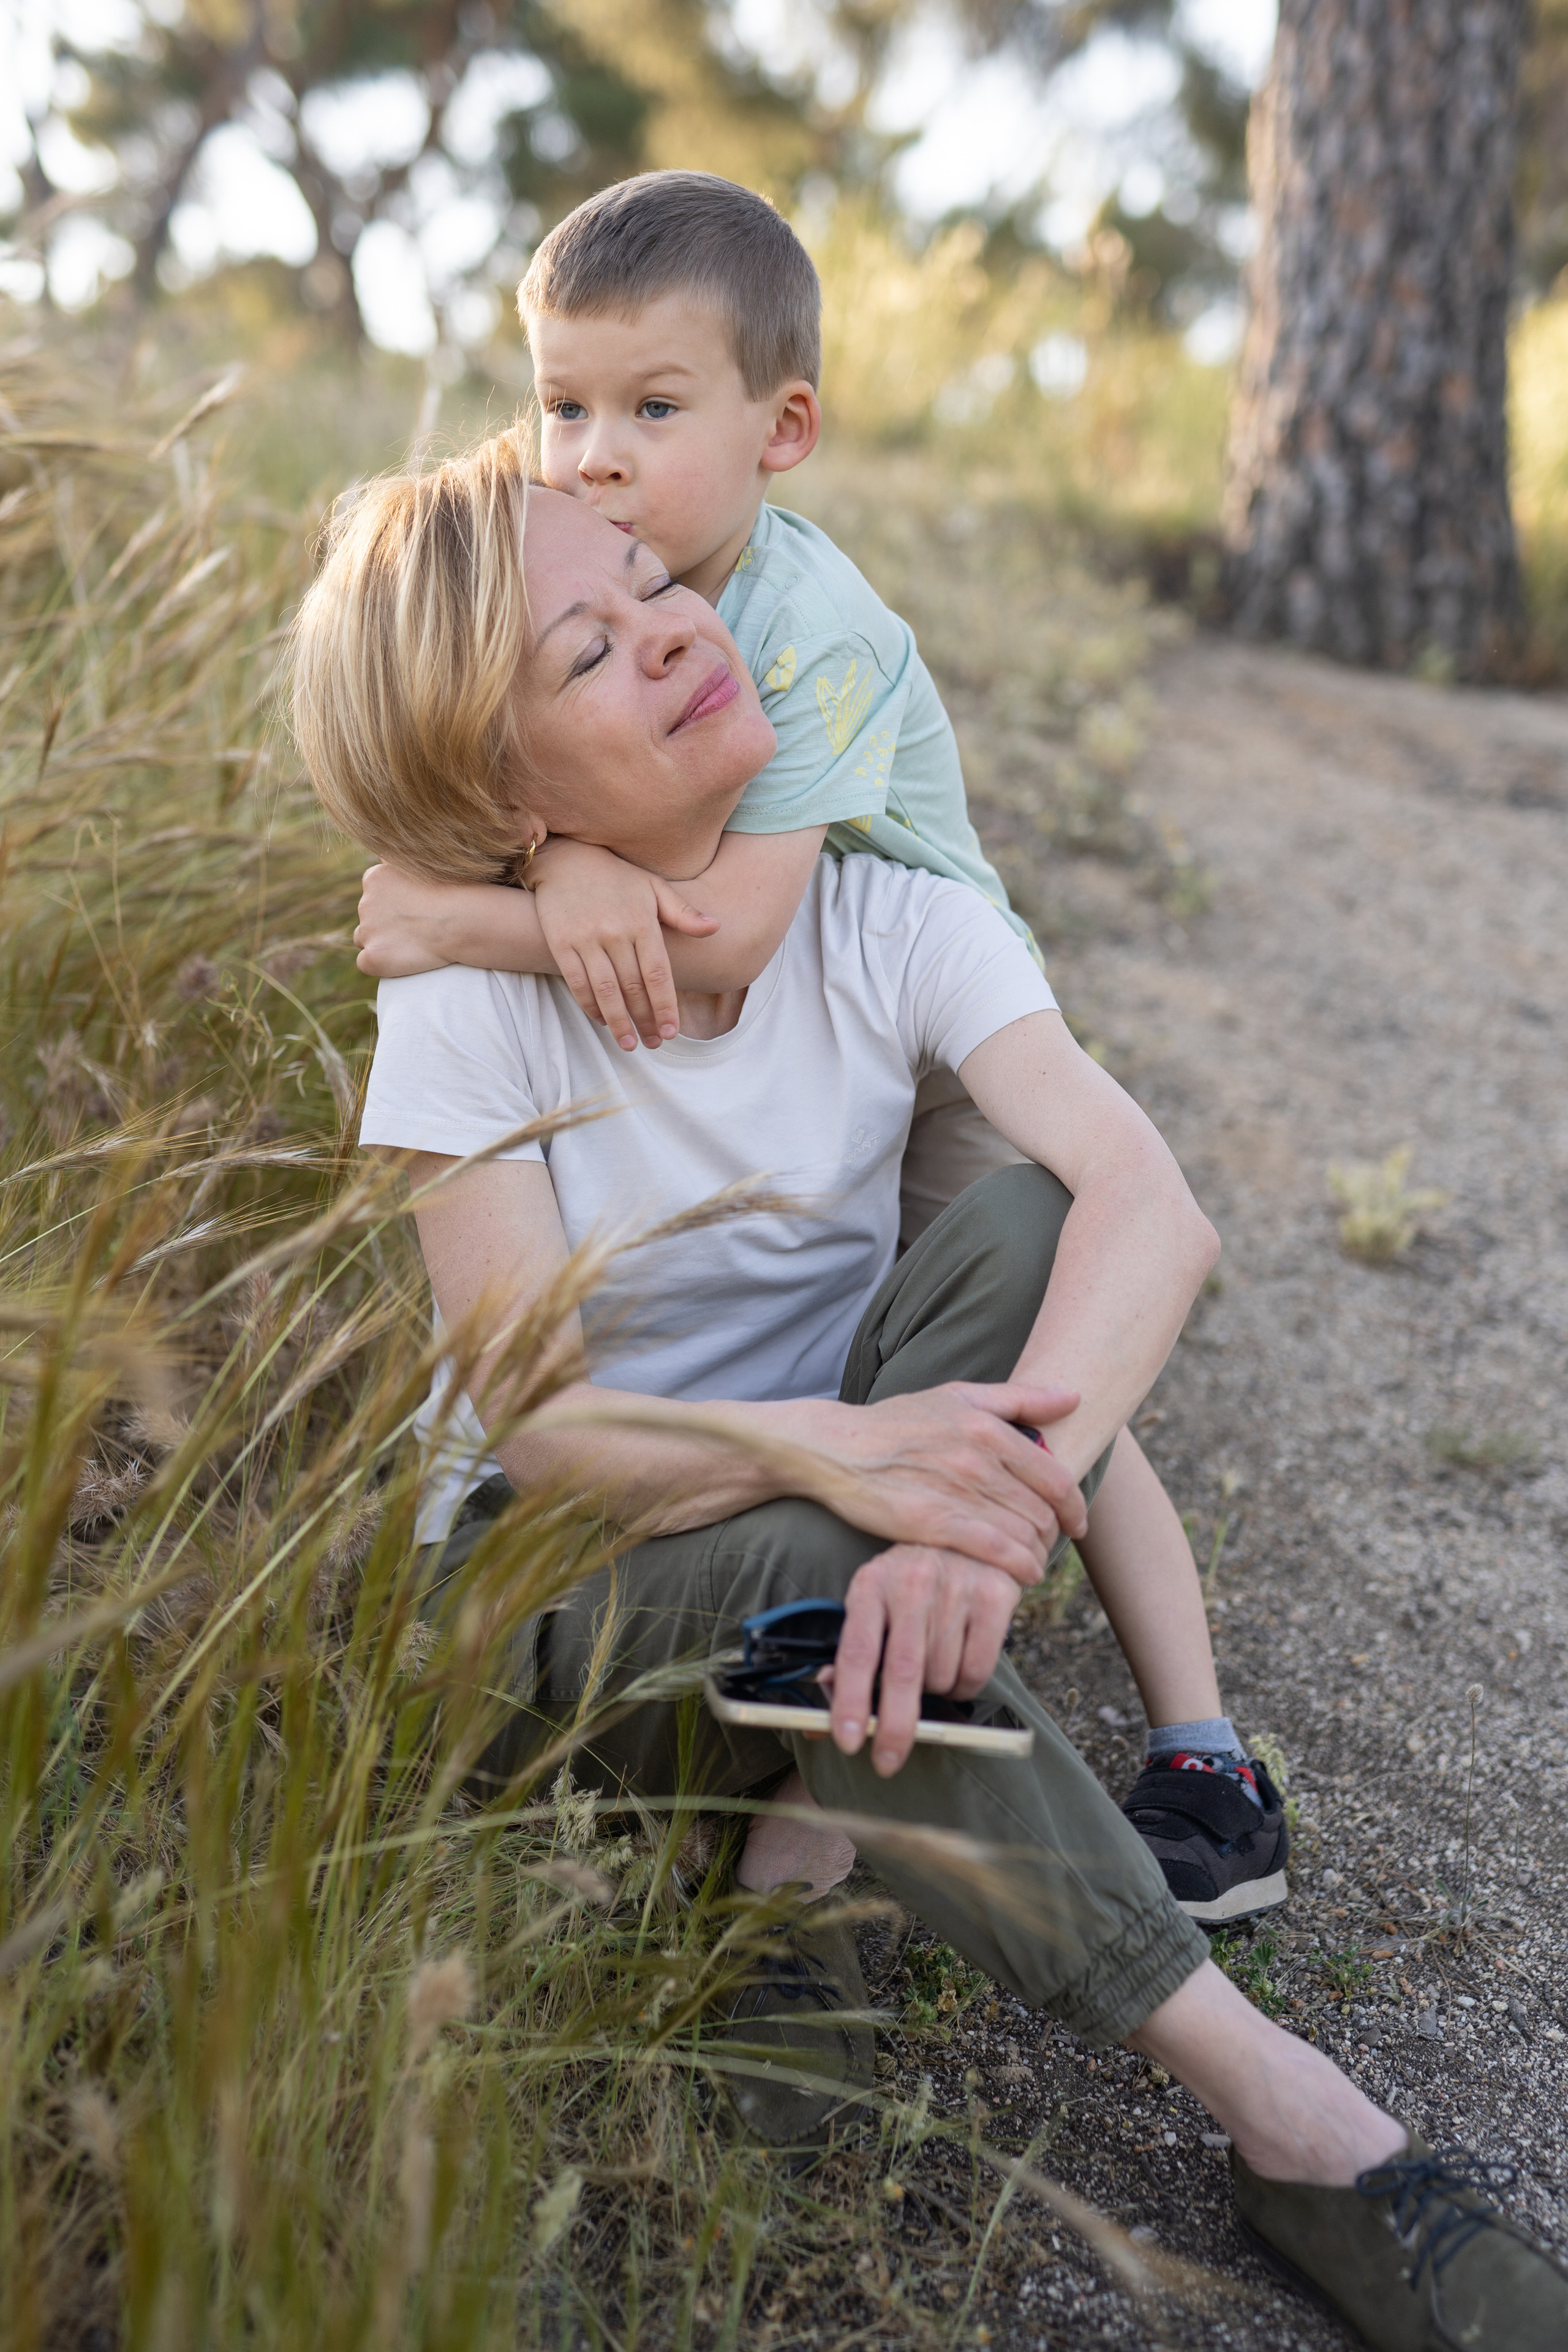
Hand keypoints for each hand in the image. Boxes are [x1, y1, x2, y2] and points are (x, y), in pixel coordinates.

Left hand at [355, 863, 472, 976]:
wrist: (462, 920)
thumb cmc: (452, 891)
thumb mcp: (423, 865)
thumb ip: (400, 861)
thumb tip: (387, 856)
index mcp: (375, 878)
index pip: (372, 895)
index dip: (391, 906)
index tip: (411, 912)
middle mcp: (365, 903)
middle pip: (368, 918)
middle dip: (386, 924)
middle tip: (416, 929)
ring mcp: (368, 931)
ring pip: (363, 939)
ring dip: (381, 942)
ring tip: (409, 945)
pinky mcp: (373, 957)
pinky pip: (365, 963)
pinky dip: (380, 964)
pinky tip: (401, 962)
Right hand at [528, 839, 718, 1050]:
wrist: (566, 858)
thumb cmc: (616, 876)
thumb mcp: (653, 887)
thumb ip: (683, 913)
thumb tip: (715, 928)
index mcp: (642, 922)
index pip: (658, 974)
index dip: (665, 1006)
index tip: (672, 1031)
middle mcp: (616, 932)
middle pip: (634, 988)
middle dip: (645, 1020)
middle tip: (654, 1043)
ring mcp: (587, 939)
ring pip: (606, 991)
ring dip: (619, 1022)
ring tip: (629, 1044)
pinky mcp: (562, 943)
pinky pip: (578, 983)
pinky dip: (590, 1006)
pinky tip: (602, 1020)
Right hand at [791, 1381, 1086, 1583]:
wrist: (836, 1447)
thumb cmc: (898, 1422)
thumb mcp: (958, 1396)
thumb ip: (1020, 1398)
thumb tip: (1074, 1397)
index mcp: (988, 1428)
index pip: (1056, 1478)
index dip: (1074, 1508)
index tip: (1075, 1524)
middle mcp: (977, 1459)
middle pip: (1042, 1511)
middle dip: (1053, 1535)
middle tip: (1047, 1547)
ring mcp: (955, 1491)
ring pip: (1022, 1533)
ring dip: (1035, 1554)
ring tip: (1031, 1563)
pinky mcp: (931, 1522)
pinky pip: (992, 1550)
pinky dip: (1015, 1567)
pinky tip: (1020, 1575)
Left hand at [829, 1544, 1019, 1774]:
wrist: (969, 1537)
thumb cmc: (909, 1583)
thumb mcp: (872, 1604)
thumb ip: (849, 1656)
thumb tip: (822, 1712)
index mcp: (871, 1584)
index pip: (857, 1652)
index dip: (851, 1701)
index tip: (848, 1740)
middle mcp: (912, 1582)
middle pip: (903, 1672)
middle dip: (895, 1727)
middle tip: (887, 1761)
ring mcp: (956, 1588)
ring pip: (941, 1677)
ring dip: (935, 1696)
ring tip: (932, 1669)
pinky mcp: (994, 1596)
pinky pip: (977, 1671)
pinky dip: (965, 1687)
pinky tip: (958, 1665)